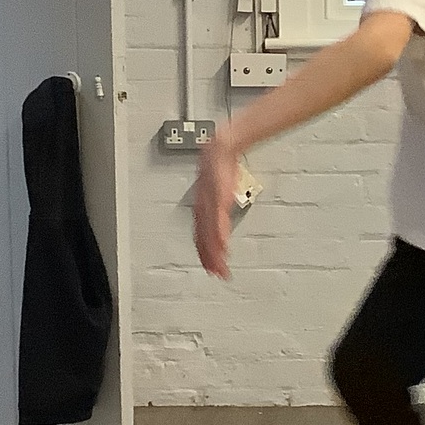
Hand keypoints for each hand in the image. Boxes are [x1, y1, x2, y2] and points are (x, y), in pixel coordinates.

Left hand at [194, 132, 239, 278]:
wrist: (220, 149)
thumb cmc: (220, 168)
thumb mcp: (218, 190)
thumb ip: (218, 205)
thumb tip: (221, 215)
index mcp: (202, 209)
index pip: (202, 237)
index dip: (205, 254)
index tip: (211, 268)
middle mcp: (203, 210)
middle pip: (204, 240)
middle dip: (210, 259)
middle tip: (216, 274)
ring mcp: (210, 205)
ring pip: (210, 235)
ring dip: (215, 253)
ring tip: (220, 267)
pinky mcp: (218, 200)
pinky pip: (218, 222)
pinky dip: (219, 236)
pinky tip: (223, 247)